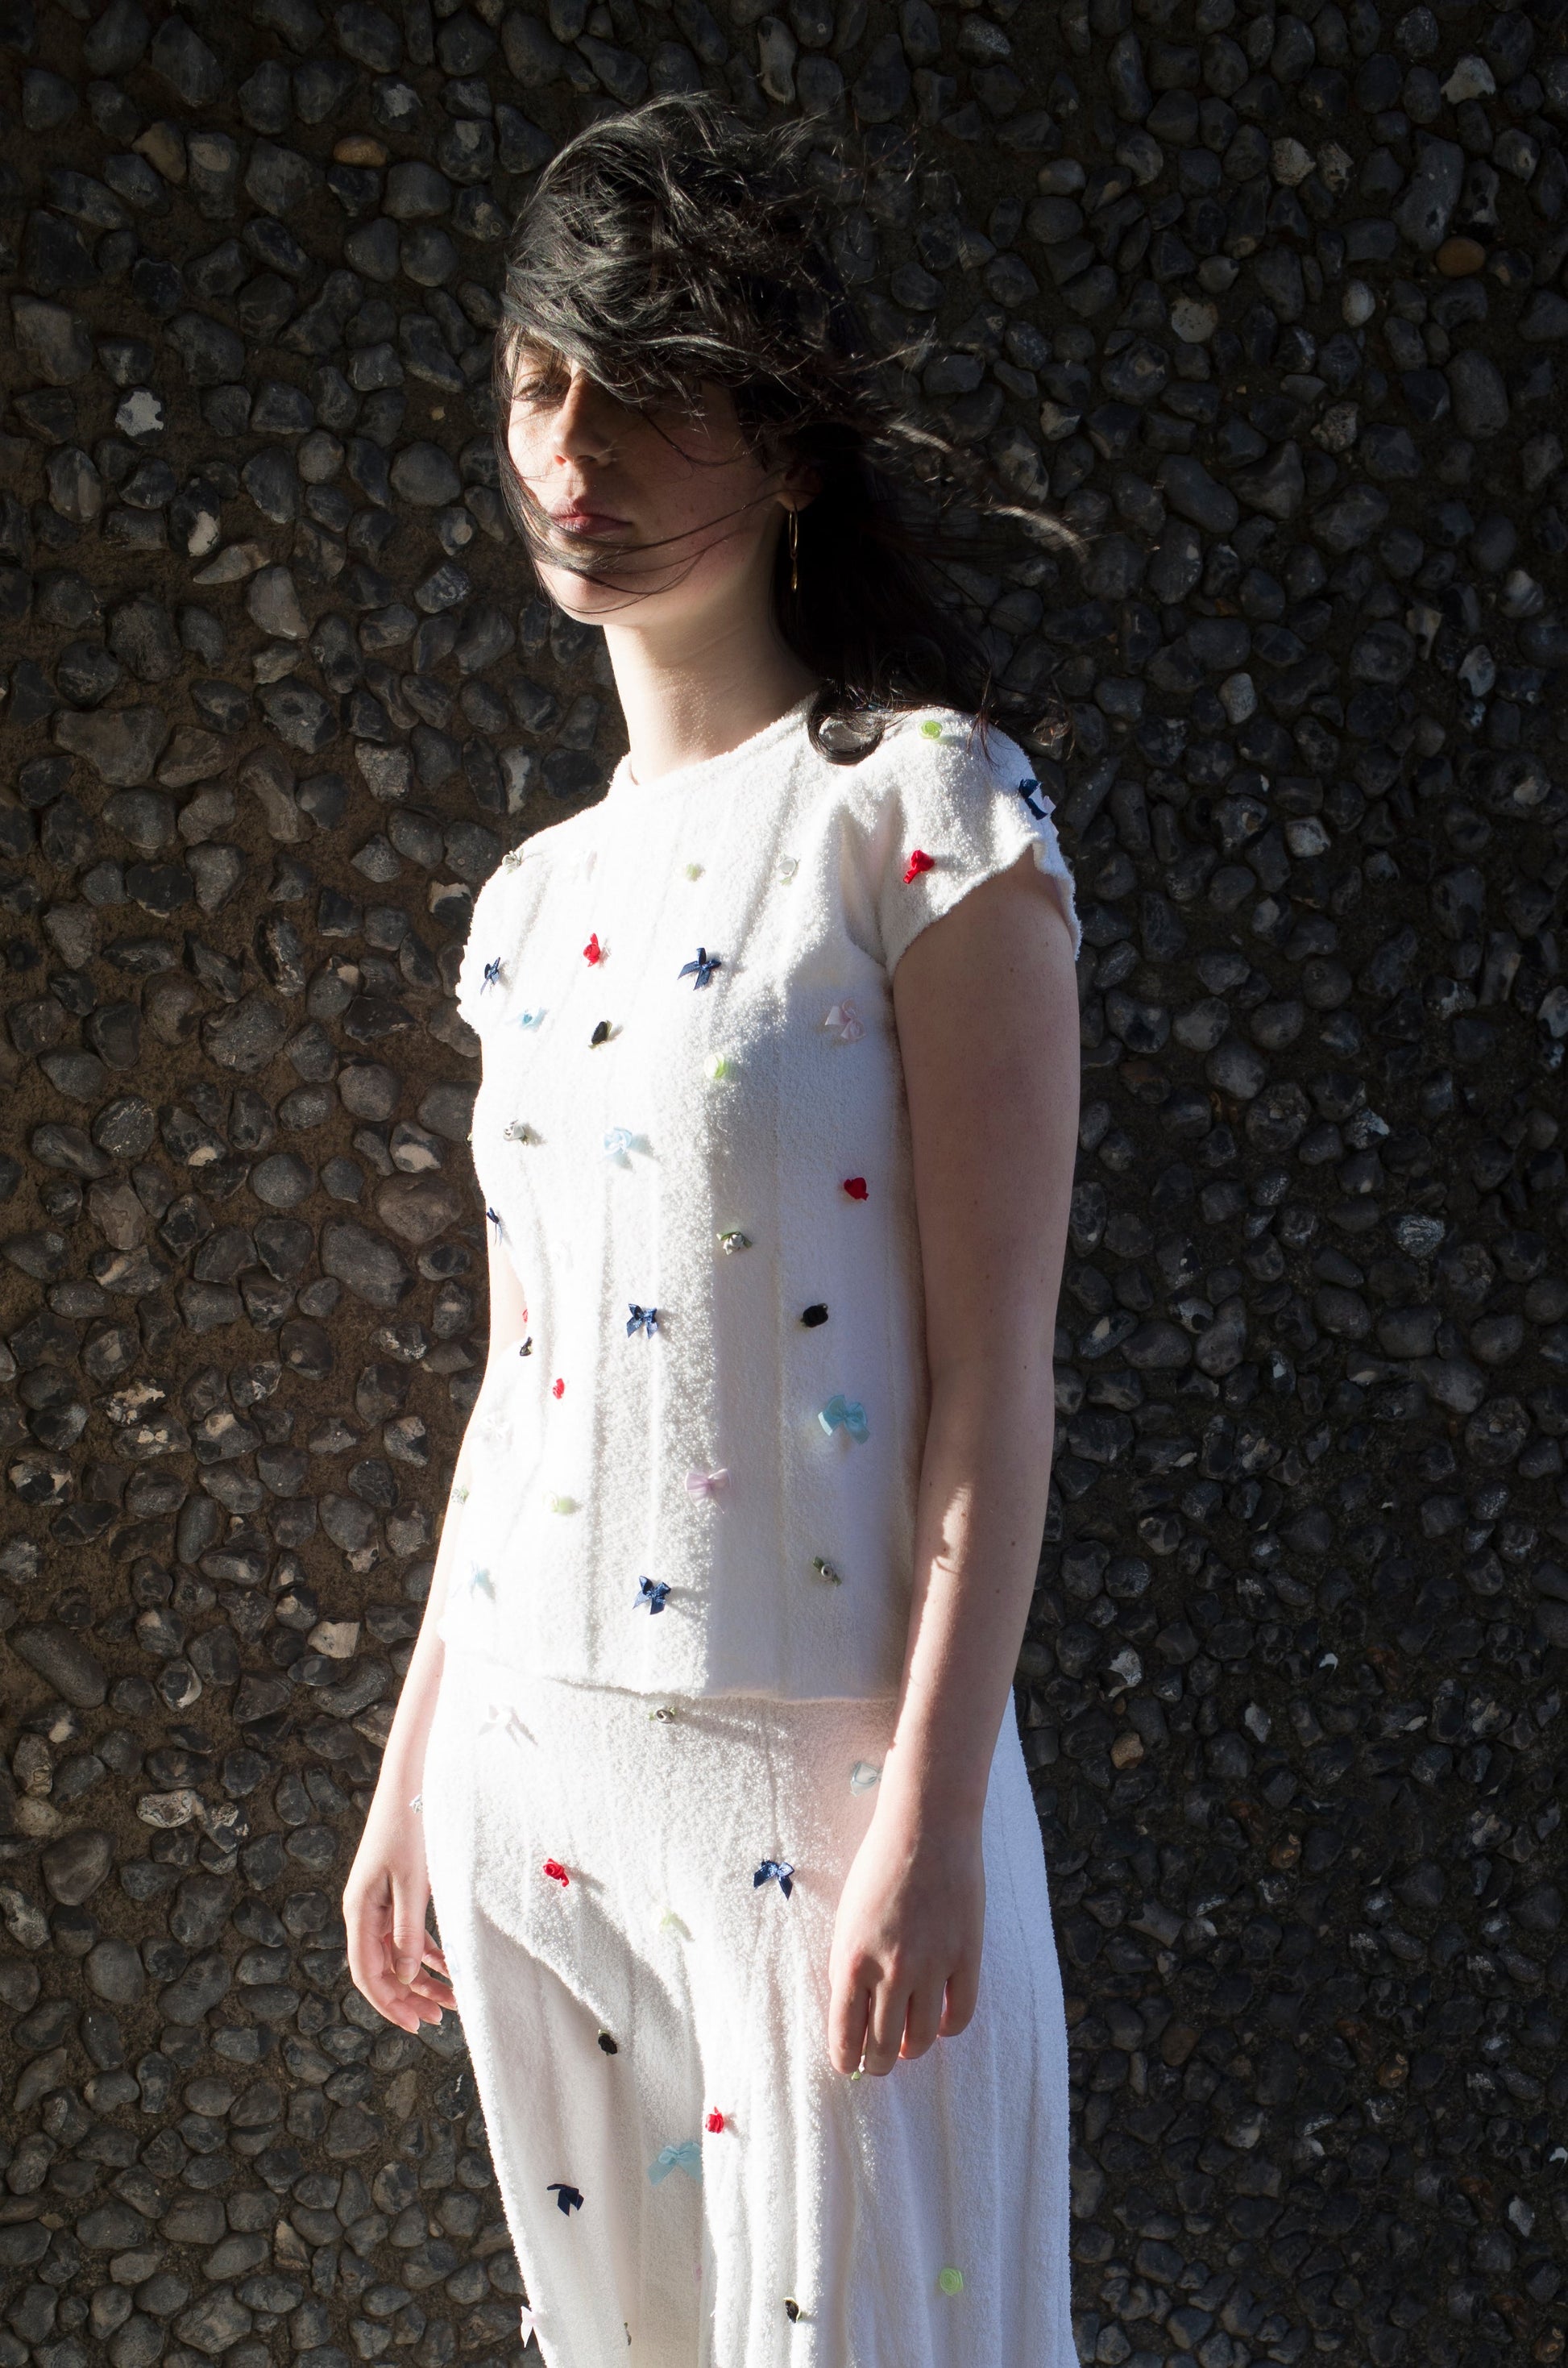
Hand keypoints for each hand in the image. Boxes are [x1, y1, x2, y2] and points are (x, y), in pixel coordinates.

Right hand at [344, 1790, 454, 2034]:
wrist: (410, 1783)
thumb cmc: (410, 1827)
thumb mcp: (412, 1882)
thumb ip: (407, 1930)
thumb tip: (405, 1975)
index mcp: (359, 1911)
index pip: (367, 1972)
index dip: (388, 2003)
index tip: (414, 2025)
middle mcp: (364, 1911)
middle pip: (382, 1968)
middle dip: (408, 1997)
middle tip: (437, 2021)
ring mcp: (379, 1903)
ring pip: (397, 1954)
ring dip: (422, 1978)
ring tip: (452, 2001)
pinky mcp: (396, 1893)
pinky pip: (408, 1934)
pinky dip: (428, 1952)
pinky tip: (450, 1967)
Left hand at [825, 1802, 983, 2076]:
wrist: (927, 1827)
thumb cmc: (879, 1866)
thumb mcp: (848, 1918)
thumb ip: (849, 1965)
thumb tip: (854, 2013)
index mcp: (852, 1959)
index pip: (845, 2035)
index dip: (847, 2058)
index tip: (849, 2063)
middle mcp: (891, 1970)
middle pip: (884, 2047)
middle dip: (877, 2063)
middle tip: (878, 2061)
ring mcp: (932, 1965)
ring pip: (921, 2039)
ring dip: (911, 2049)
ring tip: (908, 2043)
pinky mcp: (966, 1956)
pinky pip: (959, 2015)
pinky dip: (947, 2028)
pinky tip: (939, 2020)